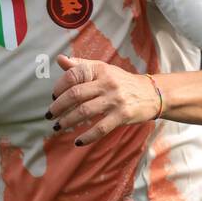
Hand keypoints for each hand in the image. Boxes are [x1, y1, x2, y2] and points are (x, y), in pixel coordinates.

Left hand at [47, 53, 161, 146]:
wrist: (151, 93)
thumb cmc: (122, 82)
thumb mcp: (103, 70)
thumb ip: (81, 66)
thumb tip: (59, 59)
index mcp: (100, 69)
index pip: (74, 75)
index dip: (60, 86)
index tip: (53, 96)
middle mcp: (107, 83)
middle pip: (76, 94)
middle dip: (59, 107)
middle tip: (49, 115)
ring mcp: (115, 100)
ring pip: (84, 112)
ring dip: (67, 121)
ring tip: (58, 127)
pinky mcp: (122, 116)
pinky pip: (100, 128)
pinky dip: (87, 136)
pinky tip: (78, 141)